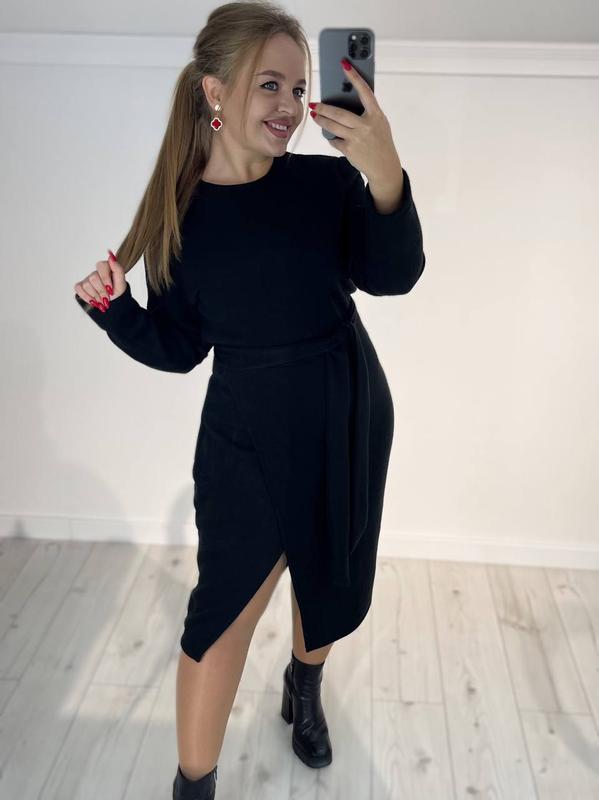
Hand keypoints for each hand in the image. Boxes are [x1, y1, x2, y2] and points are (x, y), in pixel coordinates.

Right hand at [73, 249, 126, 311]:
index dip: (105, 279)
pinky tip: (94, 300)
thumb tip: (111, 258)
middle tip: (107, 298)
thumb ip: (118, 269)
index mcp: (106, 267)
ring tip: (102, 300)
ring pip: (86, 285)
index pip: (101, 266)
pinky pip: (79, 289)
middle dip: (101, 291)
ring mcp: (87, 279)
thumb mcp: (122, 282)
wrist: (113, 302)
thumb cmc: (117, 291)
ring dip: (96, 296)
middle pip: (93, 278)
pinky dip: (87, 297)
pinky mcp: (80, 286)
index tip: (111, 289)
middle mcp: (96, 272)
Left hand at [309, 59, 402, 183]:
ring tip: (314, 116)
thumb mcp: (380, 124)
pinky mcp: (349, 150)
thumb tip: (347, 102)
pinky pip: (335, 140)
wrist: (384, 166)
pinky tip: (331, 135)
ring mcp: (357, 138)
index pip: (365, 91)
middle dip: (323, 108)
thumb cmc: (381, 142)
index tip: (344, 64)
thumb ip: (367, 113)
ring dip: (321, 121)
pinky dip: (332, 138)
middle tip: (313, 105)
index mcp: (376, 115)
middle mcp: (366, 125)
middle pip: (339, 113)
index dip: (354, 77)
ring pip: (333, 126)